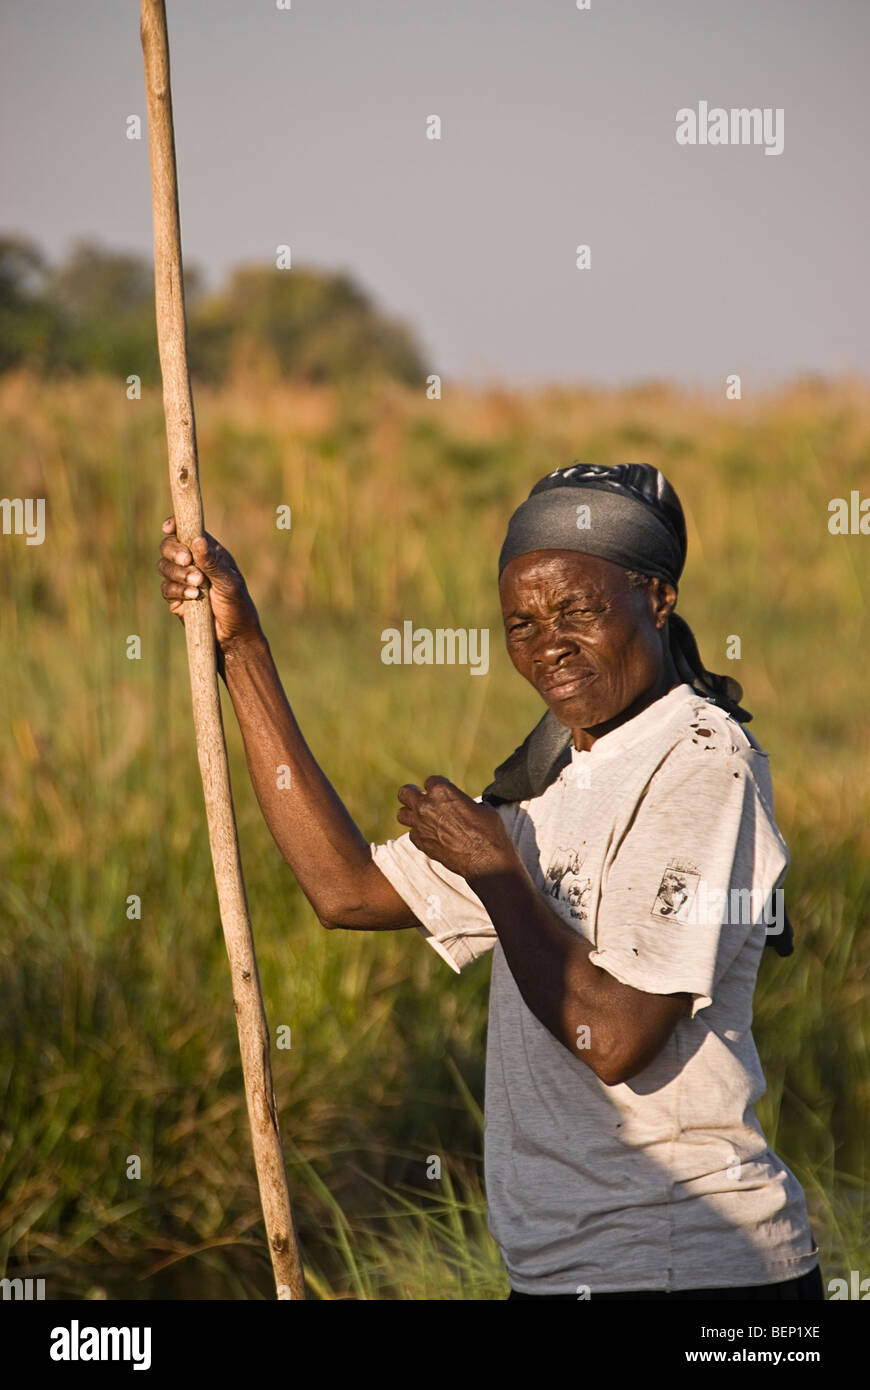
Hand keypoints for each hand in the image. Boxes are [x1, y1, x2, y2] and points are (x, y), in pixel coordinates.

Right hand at [157, 517, 261, 654]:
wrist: (233, 637)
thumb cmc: (238, 606)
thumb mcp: (229, 582)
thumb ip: (212, 562)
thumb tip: (197, 540)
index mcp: (208, 552)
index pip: (187, 532)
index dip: (175, 526)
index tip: (168, 528)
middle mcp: (193, 563)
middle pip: (169, 547)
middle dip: (174, 552)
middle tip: (187, 560)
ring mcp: (183, 580)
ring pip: (164, 567)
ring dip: (178, 574)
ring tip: (198, 585)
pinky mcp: (176, 598)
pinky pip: (166, 588)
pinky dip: (177, 590)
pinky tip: (192, 597)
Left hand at [396, 775, 516, 881]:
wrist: (486, 861)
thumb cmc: (489, 832)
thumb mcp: (482, 808)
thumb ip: (465, 802)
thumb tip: (466, 806)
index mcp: (442, 791)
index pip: (431, 781)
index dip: (438, 787)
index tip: (443, 794)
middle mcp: (426, 805)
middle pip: (405, 793)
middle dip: (413, 794)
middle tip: (422, 800)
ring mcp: (420, 825)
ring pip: (401, 814)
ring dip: (410, 814)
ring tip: (422, 818)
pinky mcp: (420, 843)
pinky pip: (412, 833)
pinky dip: (419, 833)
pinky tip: (431, 836)